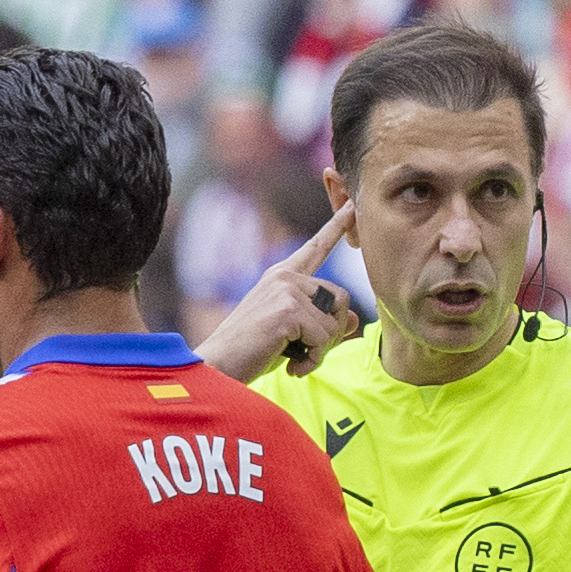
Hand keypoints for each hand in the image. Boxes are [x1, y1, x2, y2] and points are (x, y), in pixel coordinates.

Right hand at [195, 203, 360, 381]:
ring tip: (294, 360)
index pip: (316, 248)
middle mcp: (285, 276)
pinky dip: (313, 360)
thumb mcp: (292, 335)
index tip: (352, 205)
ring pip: (334, 323)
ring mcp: (286, 290)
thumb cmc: (250, 352)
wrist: (218, 366)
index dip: (336, 226)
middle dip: (331, 333)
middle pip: (341, 298)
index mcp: (282, 276)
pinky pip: (324, 338)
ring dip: (321, 350)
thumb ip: (321, 323)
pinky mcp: (287, 310)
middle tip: (306, 351)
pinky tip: (292, 366)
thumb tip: (352, 319)